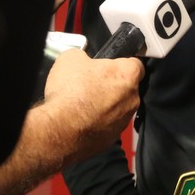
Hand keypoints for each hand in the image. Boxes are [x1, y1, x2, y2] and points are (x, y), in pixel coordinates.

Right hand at [38, 49, 144, 164]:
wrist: (59, 130)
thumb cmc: (69, 92)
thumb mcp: (71, 57)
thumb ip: (85, 55)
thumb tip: (83, 60)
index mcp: (128, 75)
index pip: (135, 64)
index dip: (120, 63)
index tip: (108, 66)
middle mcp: (132, 99)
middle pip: (126, 88)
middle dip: (112, 86)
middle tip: (91, 85)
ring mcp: (124, 121)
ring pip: (118, 108)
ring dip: (106, 106)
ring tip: (83, 105)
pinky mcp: (113, 138)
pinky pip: (108, 126)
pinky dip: (99, 123)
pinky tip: (82, 121)